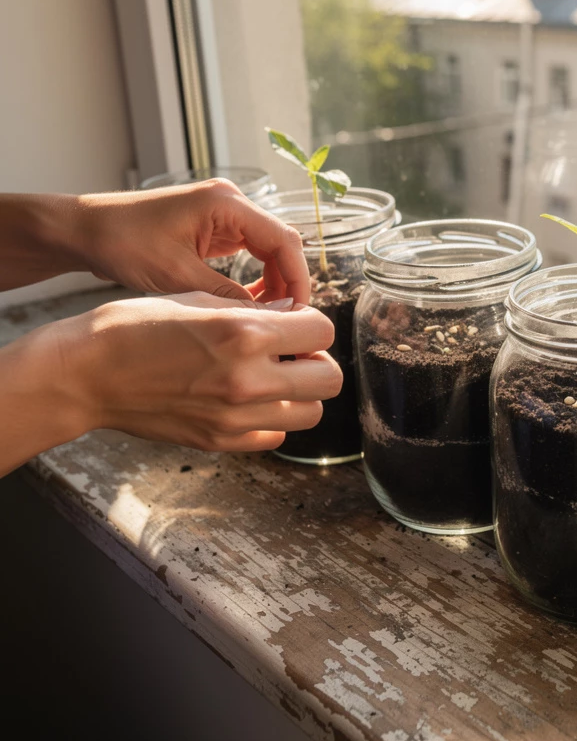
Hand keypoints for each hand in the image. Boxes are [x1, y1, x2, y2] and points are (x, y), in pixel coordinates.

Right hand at [39, 293, 341, 454]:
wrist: (84, 375)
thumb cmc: (132, 327)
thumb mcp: (196, 299)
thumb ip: (253, 310)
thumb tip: (292, 314)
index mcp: (245, 334)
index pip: (323, 330)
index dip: (312, 324)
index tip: (295, 324)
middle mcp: (249, 378)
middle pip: (330, 378)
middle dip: (317, 361)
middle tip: (292, 353)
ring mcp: (236, 416)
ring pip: (311, 413)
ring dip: (300, 394)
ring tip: (272, 378)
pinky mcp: (220, 441)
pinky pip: (275, 436)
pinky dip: (272, 420)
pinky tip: (248, 401)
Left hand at [73, 180, 309, 303]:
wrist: (82, 230)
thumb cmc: (120, 243)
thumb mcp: (176, 276)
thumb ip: (226, 296)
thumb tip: (268, 318)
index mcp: (225, 204)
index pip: (284, 240)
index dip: (297, 279)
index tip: (298, 313)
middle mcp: (230, 203)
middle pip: (281, 244)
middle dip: (288, 284)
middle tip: (285, 321)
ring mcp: (223, 214)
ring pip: (268, 250)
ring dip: (273, 283)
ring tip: (268, 317)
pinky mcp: (213, 228)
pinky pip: (250, 253)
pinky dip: (255, 279)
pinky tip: (249, 304)